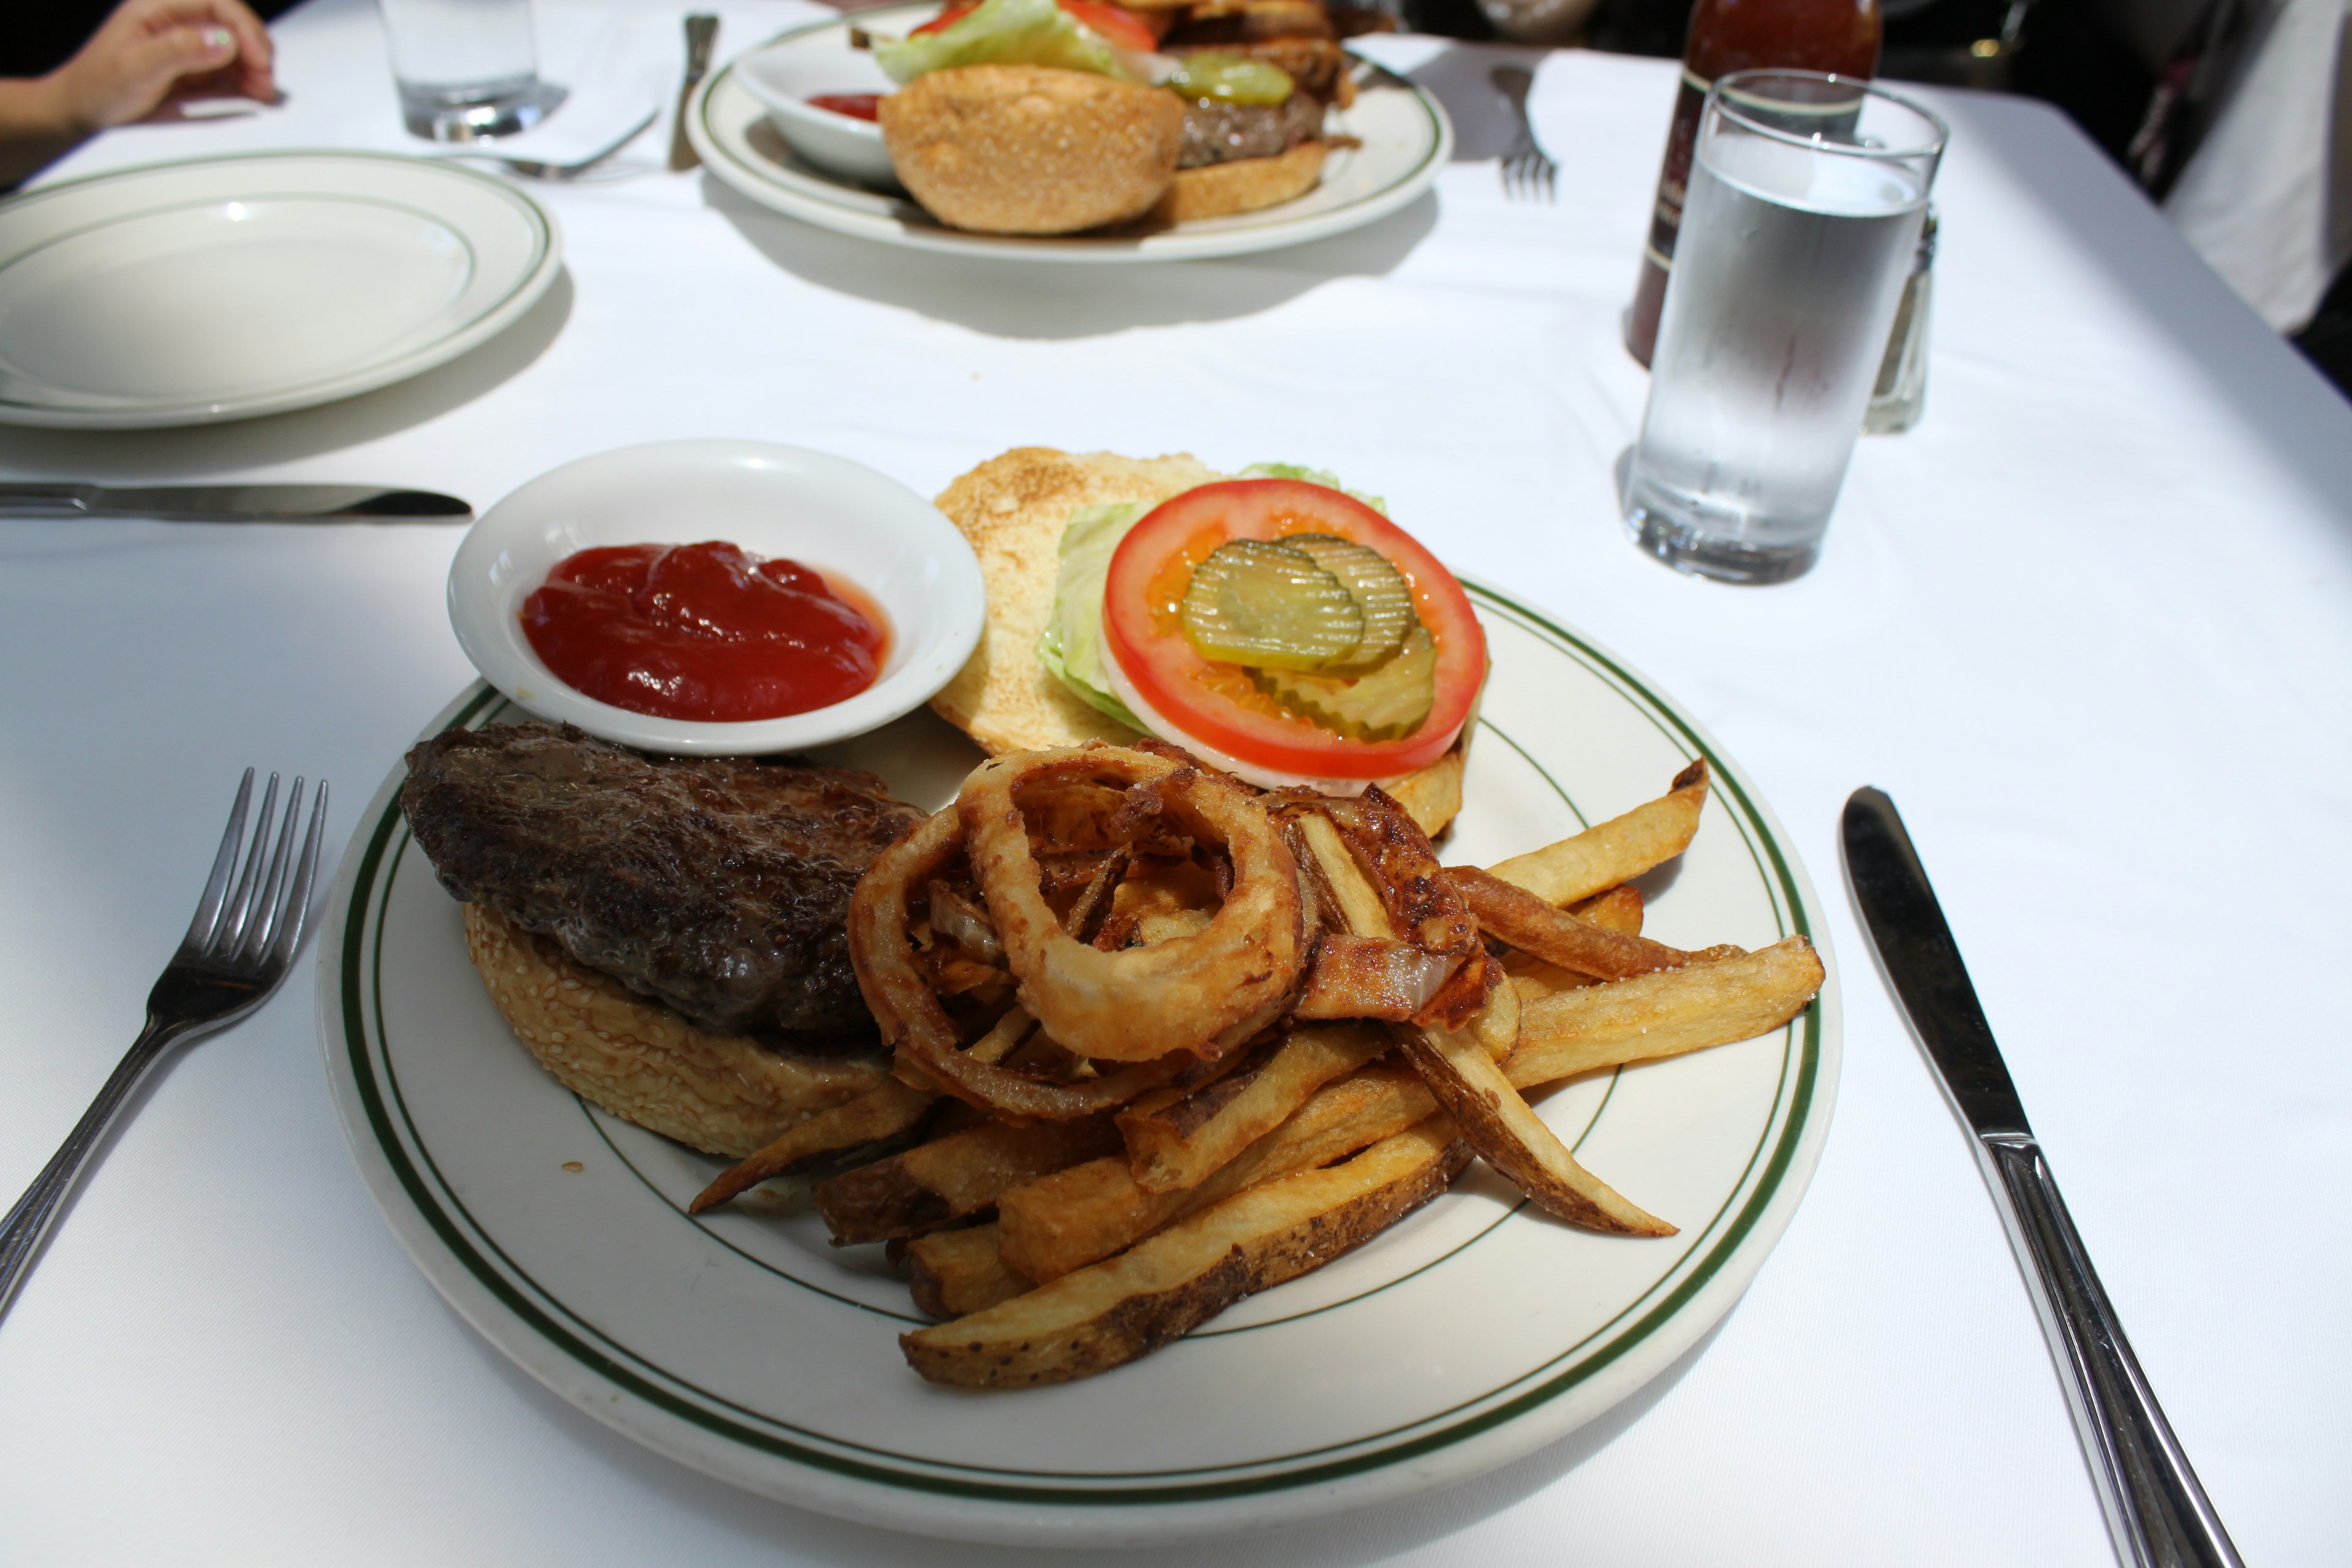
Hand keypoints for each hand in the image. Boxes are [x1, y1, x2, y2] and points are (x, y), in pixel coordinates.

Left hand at [50, 0, 277, 133]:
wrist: (81, 111)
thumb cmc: (98, 87)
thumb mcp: (136, 68)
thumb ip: (179, 50)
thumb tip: (224, 40)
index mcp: (157, 6)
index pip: (216, 3)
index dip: (244, 28)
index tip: (259, 59)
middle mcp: (174, 19)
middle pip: (231, 23)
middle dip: (255, 49)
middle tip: (266, 79)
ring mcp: (185, 43)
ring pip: (235, 46)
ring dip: (254, 67)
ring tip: (263, 91)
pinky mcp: (191, 66)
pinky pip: (228, 68)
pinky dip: (245, 80)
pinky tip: (253, 92)